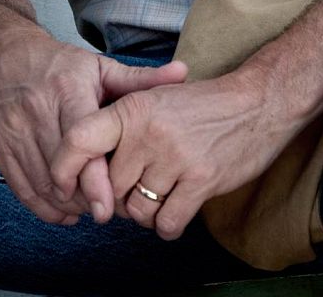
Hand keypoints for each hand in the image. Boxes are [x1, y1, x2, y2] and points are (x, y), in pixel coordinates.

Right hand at [0, 29, 187, 224]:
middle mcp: (38, 114)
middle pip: (62, 173)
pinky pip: (23, 189)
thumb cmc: (60, 66)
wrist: (5, 58)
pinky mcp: (0, 149)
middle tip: (113, 210)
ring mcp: (15, 133)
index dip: (95, 180)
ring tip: (94, 209)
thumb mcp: (100, 67)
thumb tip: (183, 73)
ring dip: (69, 206)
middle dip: (88, 199)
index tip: (110, 207)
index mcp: (68, 92)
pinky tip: (67, 211)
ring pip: (42, 186)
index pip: (81, 144)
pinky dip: (45, 207)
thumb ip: (141, 79)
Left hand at [50, 68, 301, 240]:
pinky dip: (168, 224)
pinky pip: (166, 223)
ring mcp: (176, 156)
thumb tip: (86, 170)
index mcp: (133, 107)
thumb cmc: (202, 105)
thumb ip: (121, 128)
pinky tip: (178, 206)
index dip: (64, 169)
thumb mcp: (156, 99)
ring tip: (163, 190)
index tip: (65, 187)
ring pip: (136, 211)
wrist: (258, 101)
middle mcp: (149, 131)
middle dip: (119, 195)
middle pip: (108, 187)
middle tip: (140, 183)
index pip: (80, 139)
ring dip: (146, 212)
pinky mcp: (201, 180)